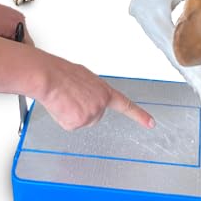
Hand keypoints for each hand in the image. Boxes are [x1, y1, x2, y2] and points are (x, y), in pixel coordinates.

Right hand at [35, 52, 154, 131]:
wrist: (50, 77)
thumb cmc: (63, 74)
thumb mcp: (85, 79)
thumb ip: (93, 91)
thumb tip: (87, 98)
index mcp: (104, 91)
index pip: (126, 106)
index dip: (139, 115)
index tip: (151, 123)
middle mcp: (101, 104)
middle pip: (95, 117)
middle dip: (83, 110)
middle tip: (72, 98)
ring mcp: (91, 114)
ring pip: (82, 122)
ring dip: (72, 114)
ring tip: (65, 100)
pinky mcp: (78, 122)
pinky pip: (70, 125)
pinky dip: (63, 118)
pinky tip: (61, 106)